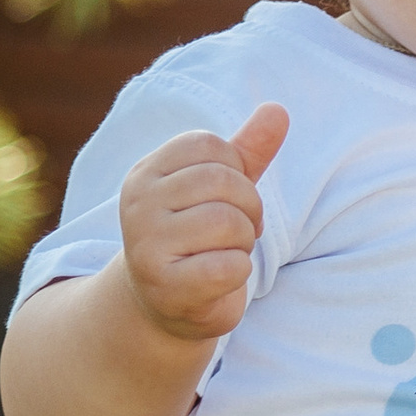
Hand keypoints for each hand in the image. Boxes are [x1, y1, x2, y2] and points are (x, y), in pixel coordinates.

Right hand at [118, 104, 288, 342]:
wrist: (164, 305)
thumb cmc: (197, 240)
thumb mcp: (220, 191)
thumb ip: (247, 151)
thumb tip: (278, 109)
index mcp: (147, 173)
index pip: (210, 147)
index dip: (237, 173)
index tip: (229, 200)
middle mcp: (138, 204)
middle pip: (222, 182)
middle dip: (248, 209)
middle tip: (238, 232)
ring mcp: (146, 246)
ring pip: (228, 223)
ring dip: (243, 242)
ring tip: (225, 253)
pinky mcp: (164, 286)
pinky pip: (229, 267)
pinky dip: (238, 272)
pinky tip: (219, 278)